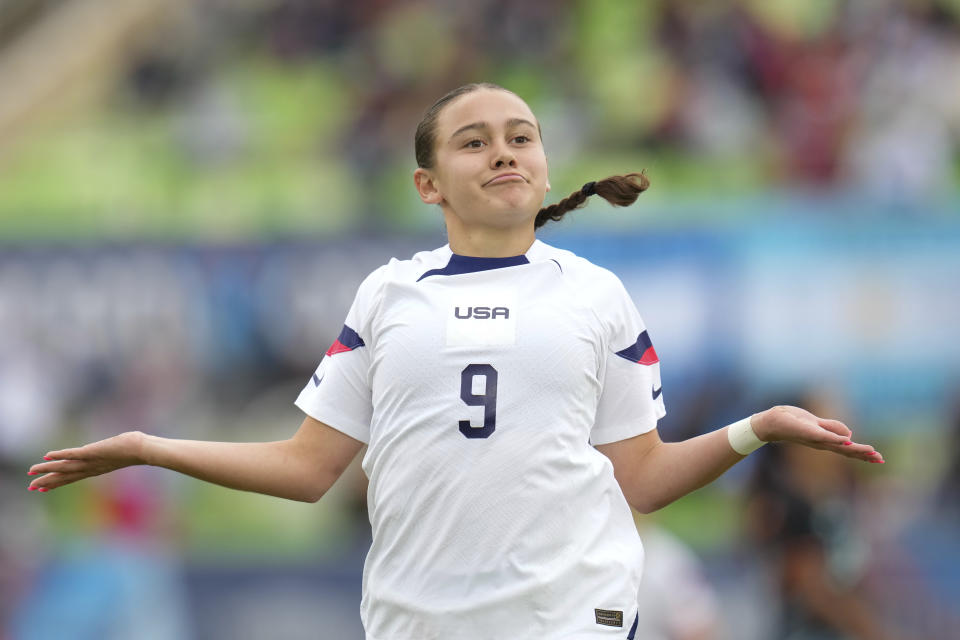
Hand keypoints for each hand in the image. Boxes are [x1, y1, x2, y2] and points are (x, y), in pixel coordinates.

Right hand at [26, 431, 147, 491]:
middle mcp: (92, 468)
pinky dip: (60, 455)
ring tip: (31, 473)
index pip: (73, 478)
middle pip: (65, 477)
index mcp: (97, 469)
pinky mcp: (93, 451)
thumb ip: (114, 452)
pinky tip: (47, 456)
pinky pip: (73, 454)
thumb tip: (119, 446)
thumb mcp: (121, 451)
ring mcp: (92, 460)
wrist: (145, 450)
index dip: (57, 482)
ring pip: (65, 467)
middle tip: (30, 488)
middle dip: (47, 482)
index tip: (43, 489)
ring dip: (47, 469)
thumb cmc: (138, 449)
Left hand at [751, 405, 882, 463]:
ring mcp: (814, 439)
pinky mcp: (806, 432)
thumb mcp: (816, 424)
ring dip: (854, 449)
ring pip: (837, 446)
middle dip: (863, 455)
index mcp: (824, 441)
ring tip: (870, 452)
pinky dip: (835, 440)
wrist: (771, 423)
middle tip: (880, 459)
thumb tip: (850, 435)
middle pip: (845, 451)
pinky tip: (847, 442)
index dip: (863, 454)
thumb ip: (833, 428)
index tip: (880, 459)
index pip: (847, 450)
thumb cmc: (792, 422)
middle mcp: (820, 443)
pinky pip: (823, 437)